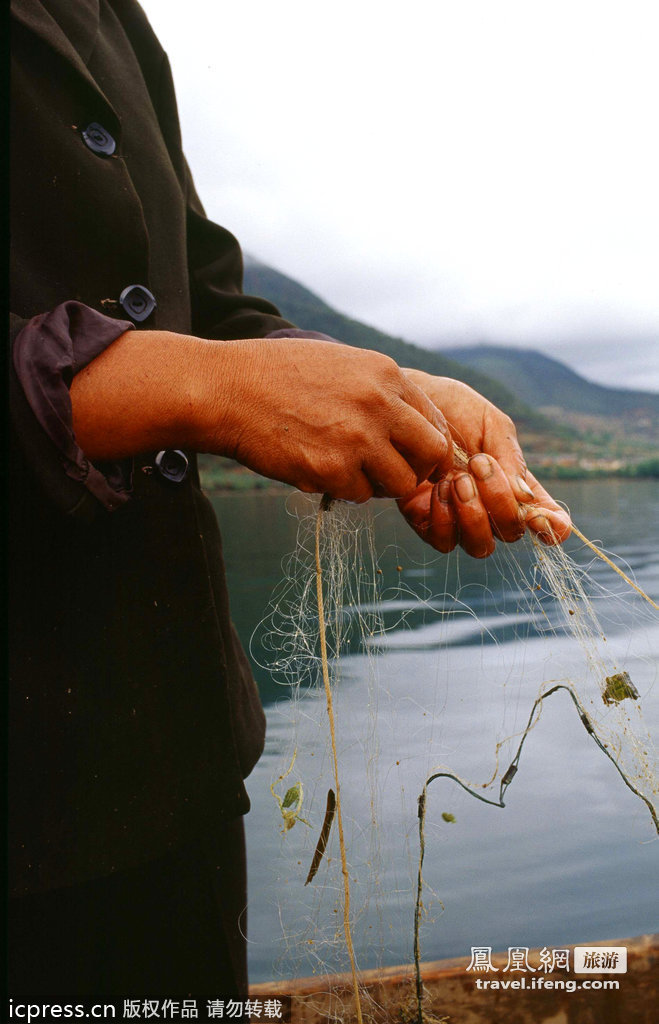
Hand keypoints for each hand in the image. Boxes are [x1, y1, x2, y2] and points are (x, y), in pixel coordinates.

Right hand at [204, 338, 453, 501]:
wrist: (227, 390)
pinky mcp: (332, 469)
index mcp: (385, 373)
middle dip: (416, 468)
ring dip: (380, 485)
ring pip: (401, 483)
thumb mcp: (339, 363)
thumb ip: (376, 388)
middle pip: (432, 453)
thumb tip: (406, 421)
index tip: (410, 454)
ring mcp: (359, 438)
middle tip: (391, 472)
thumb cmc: (276, 375)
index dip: (425, 443)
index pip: (434, 419)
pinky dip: (344, 490)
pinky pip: (360, 495)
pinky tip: (320, 470)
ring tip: (351, 473)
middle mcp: (380, 404)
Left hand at [396, 372, 570, 556]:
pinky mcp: (426, 522)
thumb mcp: (490, 423)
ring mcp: (459, 519)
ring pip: (480, 546)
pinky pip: (444, 542)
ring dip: (473, 514)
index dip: (553, 528)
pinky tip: (437, 487)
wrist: (407, 403)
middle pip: (510, 534)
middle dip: (500, 502)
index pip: (545, 519)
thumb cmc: (453, 409)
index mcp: (515, 484)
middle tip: (479, 464)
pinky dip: (444, 518)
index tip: (545, 520)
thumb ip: (510, 458)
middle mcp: (490, 508)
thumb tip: (525, 497)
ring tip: (457, 478)